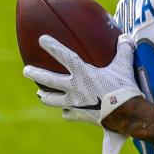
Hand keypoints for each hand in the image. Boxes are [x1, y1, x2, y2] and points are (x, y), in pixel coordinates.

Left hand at [23, 34, 142, 127]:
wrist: (127, 117)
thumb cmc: (124, 89)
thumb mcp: (124, 67)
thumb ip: (123, 50)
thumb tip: (125, 37)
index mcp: (83, 74)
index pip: (64, 56)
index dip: (53, 47)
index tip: (41, 39)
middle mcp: (74, 88)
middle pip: (50, 81)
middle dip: (36, 74)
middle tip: (26, 70)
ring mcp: (75, 104)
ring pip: (53, 100)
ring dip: (46, 97)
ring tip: (40, 94)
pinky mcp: (80, 116)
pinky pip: (69, 114)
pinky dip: (68, 112)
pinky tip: (67, 112)